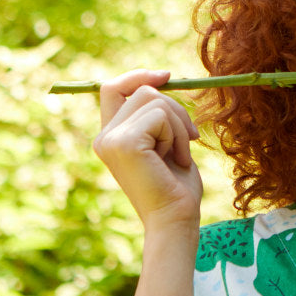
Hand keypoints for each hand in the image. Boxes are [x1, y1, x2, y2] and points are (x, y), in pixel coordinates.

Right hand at [93, 69, 202, 230]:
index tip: (167, 76)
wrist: (176, 219)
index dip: (139, 76)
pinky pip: (160, 115)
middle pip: (142, 91)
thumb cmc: (177, 187)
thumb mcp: (166, 142)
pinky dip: (177, 135)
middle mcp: (104, 137)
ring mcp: (110, 139)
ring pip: (154, 99)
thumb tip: (162, 78)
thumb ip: (156, 115)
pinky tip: (175, 160)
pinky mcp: (124, 143)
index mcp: (110, 136)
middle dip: (175, 109)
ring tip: (179, 154)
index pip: (113, 88)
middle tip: (191, 137)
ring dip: (178, 125)